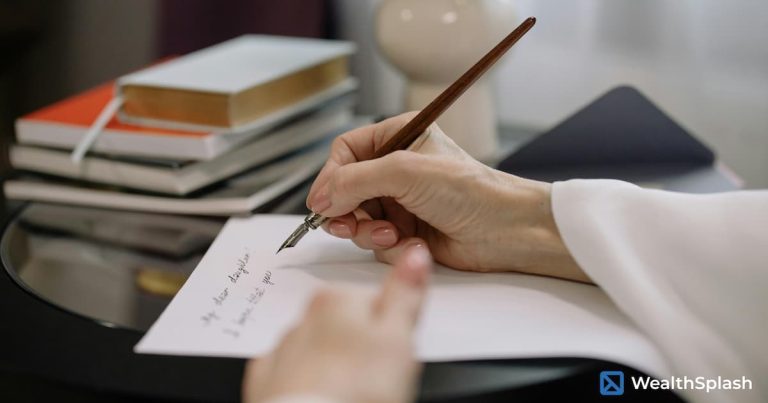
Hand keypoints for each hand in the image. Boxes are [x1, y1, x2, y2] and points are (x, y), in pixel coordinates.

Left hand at [242, 245, 431, 402]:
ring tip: (353, 393)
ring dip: (335, 367)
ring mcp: (284, 350)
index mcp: (337, 299)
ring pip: (319, 350)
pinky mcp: (268, 382)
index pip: (374, 301)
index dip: (391, 329)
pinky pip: (293, 375)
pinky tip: (326, 396)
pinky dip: (309, 384)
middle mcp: (304, 318)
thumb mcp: (398, 337)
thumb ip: (405, 292)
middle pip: (345, 325)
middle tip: (377, 379)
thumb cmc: (357, 390)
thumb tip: (415, 253)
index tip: (394, 353)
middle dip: (361, 347)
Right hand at [306, 112, 588, 281]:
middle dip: (346, 209)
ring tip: (390, 233)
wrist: (506, 231)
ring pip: (356, 218)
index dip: (330, 176)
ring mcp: (400, 201)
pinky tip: (409, 242)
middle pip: (345, 188)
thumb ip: (355, 181)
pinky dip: (386, 244)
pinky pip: (375, 239)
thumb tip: (318, 197)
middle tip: (346, 224)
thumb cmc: (469, 190)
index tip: (321, 201)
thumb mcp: (406, 173)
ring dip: (367, 229)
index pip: (346, 152)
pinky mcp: (406, 230)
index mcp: (399, 137)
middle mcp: (396, 168)